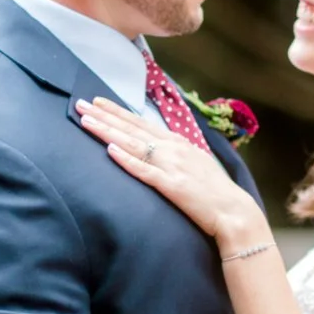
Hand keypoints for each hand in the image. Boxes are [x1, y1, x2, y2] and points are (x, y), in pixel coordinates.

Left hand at [73, 97, 256, 239]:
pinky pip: (144, 171)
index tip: (97, 102)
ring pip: (132, 145)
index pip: (141, 122)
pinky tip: (111, 151)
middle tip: (79, 104)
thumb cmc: (214, 190)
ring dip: (108, 132)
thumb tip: (154, 145)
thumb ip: (174, 152)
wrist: (234, 211)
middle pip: (131, 129)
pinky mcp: (172, 186)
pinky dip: (127, 160)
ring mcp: (172, 166)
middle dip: (104, 116)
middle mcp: (173, 149)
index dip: (117, 112)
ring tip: (87, 121)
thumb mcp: (195, 161)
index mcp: (178, 142)